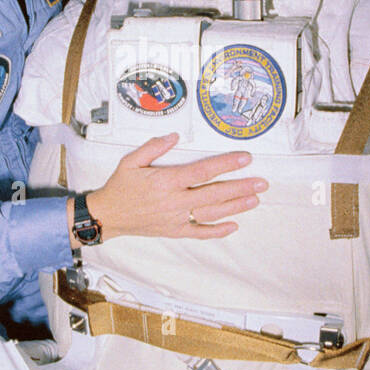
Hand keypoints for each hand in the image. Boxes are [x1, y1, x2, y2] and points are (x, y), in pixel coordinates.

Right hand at [76, 133, 267, 241]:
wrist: (107, 216)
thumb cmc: (119, 186)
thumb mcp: (131, 161)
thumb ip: (153, 147)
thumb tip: (175, 136)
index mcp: (166, 181)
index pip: (202, 171)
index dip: (225, 164)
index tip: (245, 158)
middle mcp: (175, 201)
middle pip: (214, 193)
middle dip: (240, 187)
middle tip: (262, 182)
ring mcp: (176, 218)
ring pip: (212, 213)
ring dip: (235, 207)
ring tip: (255, 199)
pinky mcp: (174, 231)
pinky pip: (200, 232)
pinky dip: (217, 231)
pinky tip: (234, 225)